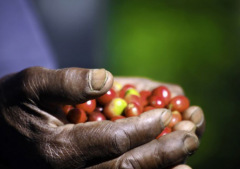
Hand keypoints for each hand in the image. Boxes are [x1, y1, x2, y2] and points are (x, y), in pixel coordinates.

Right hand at [0, 67, 202, 168]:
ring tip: (190, 147)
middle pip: (128, 168)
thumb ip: (66, 82)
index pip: (113, 141)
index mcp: (59, 150)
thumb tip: (106, 78)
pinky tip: (172, 163)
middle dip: (164, 151)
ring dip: (164, 164)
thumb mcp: (31, 84)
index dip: (144, 126)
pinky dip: (149, 168)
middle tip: (191, 134)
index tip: (166, 111)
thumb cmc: (14, 104)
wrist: (1, 130)